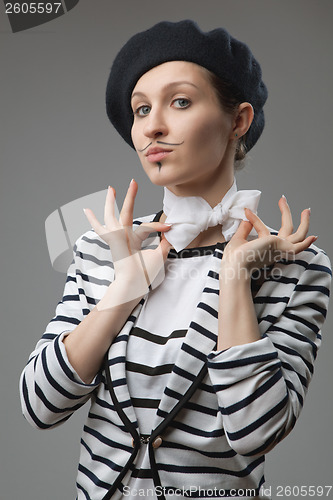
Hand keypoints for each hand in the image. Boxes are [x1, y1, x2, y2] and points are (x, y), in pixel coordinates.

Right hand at [84, 179, 171, 305]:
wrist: (134, 283)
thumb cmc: (144, 274)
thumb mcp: (159, 255)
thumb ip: (164, 243)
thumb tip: (172, 232)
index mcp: (133, 241)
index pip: (145, 228)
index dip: (159, 227)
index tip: (170, 226)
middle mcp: (123, 237)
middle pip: (125, 213)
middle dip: (129, 198)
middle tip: (131, 182)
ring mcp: (116, 237)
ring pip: (113, 215)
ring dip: (111, 202)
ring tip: (111, 188)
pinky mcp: (112, 237)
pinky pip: (110, 226)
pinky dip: (94, 220)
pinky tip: (86, 210)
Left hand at [221, 195, 316, 277]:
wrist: (236, 265)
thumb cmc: (234, 259)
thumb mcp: (238, 239)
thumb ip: (244, 229)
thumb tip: (247, 218)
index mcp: (262, 247)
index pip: (262, 229)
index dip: (255, 219)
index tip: (247, 211)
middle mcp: (273, 248)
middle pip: (286, 229)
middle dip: (286, 213)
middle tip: (283, 199)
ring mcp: (280, 249)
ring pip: (297, 235)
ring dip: (304, 222)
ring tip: (306, 210)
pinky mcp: (284, 249)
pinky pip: (298, 246)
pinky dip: (306, 243)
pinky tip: (313, 237)